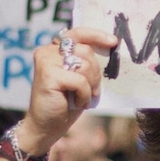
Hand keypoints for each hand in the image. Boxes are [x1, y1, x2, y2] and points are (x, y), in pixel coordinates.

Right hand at [19, 27, 117, 155]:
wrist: (46, 127)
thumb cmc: (66, 103)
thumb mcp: (79, 78)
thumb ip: (86, 62)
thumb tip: (110, 48)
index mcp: (54, 49)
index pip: (78, 33)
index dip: (96, 35)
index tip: (113, 42)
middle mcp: (47, 51)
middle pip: (86, 51)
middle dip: (96, 73)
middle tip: (93, 90)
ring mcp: (46, 61)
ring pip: (85, 64)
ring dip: (91, 85)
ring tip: (83, 97)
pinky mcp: (47, 74)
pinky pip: (80, 80)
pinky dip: (84, 94)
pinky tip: (77, 102)